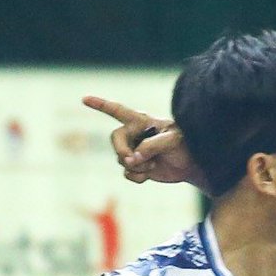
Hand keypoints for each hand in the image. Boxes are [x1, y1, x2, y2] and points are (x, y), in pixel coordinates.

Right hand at [82, 95, 199, 186]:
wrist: (191, 165)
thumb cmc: (186, 145)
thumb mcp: (174, 141)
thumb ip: (153, 146)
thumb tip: (133, 158)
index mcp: (142, 121)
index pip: (117, 111)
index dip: (100, 105)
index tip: (85, 99)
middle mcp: (134, 134)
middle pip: (115, 139)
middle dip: (122, 151)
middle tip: (133, 159)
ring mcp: (134, 151)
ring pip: (121, 159)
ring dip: (137, 165)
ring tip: (154, 164)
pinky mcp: (137, 167)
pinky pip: (127, 173)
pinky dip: (137, 176)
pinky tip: (150, 173)